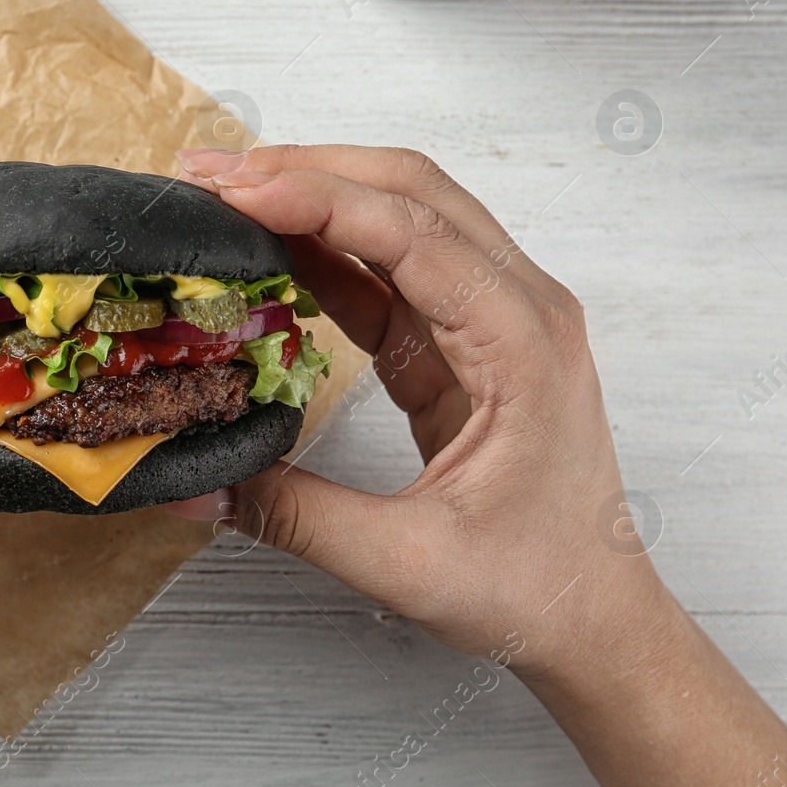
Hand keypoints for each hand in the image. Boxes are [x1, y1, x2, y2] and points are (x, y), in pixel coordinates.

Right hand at [170, 145, 786, 786]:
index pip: (412, 234)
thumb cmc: (534, 585)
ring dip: (314, 195)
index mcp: (523, 343)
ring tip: (223, 197)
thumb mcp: (404, 561)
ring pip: (400, 214)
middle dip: (306, 170)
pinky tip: (266, 249)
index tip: (233, 192)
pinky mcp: (459, 339)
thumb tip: (194, 486)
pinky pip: (388, 269)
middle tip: (210, 175)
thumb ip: (293, 516)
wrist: (592, 616)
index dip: (317, 200)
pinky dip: (325, 249)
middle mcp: (518, 306)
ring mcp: (491, 315)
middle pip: (409, 191)